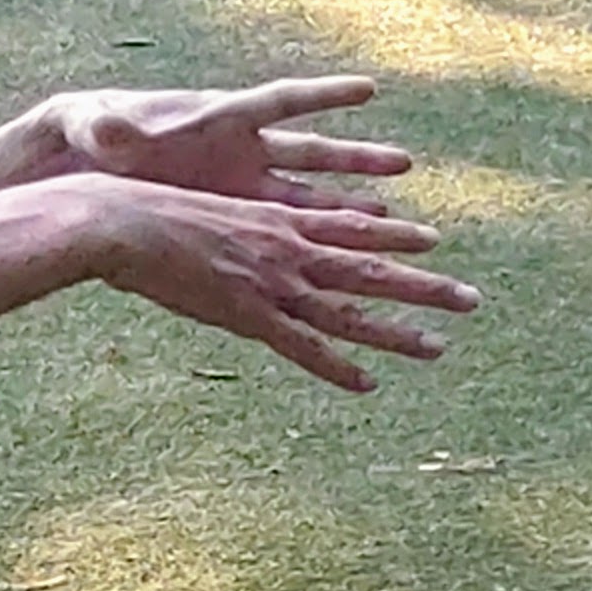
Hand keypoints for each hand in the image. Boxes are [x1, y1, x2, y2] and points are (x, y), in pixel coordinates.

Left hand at [32, 75, 413, 215]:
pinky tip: (344, 247)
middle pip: (309, 151)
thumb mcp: (100, 125)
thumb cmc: (93, 131)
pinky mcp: (230, 207)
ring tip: (392, 220)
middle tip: (402, 164)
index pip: (281, 101)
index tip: (368, 90)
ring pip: (306, 193)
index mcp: (219, 116)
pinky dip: (315, 232)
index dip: (324, 94)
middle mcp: (241, 147)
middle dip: (354, 159)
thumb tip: (106, 127)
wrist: (84, 157)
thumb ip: (110, 127)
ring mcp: (241, 178)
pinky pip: (284, 221)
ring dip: (346, 204)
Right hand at [66, 175, 479, 392]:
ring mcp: (271, 283)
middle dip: (425, 287)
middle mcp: (288, 248)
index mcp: (278, 217)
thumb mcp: (208, 205)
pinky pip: (302, 347)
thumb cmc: (150, 207)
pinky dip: (335, 367)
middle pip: (371, 270)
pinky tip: (367, 384)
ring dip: (397, 331)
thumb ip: (238, 224)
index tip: (434, 242)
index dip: (396, 237)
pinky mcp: (246, 314)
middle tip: (472, 301)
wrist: (119, 220)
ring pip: (349, 311)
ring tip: (440, 346)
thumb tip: (250, 232)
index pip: (352, 227)